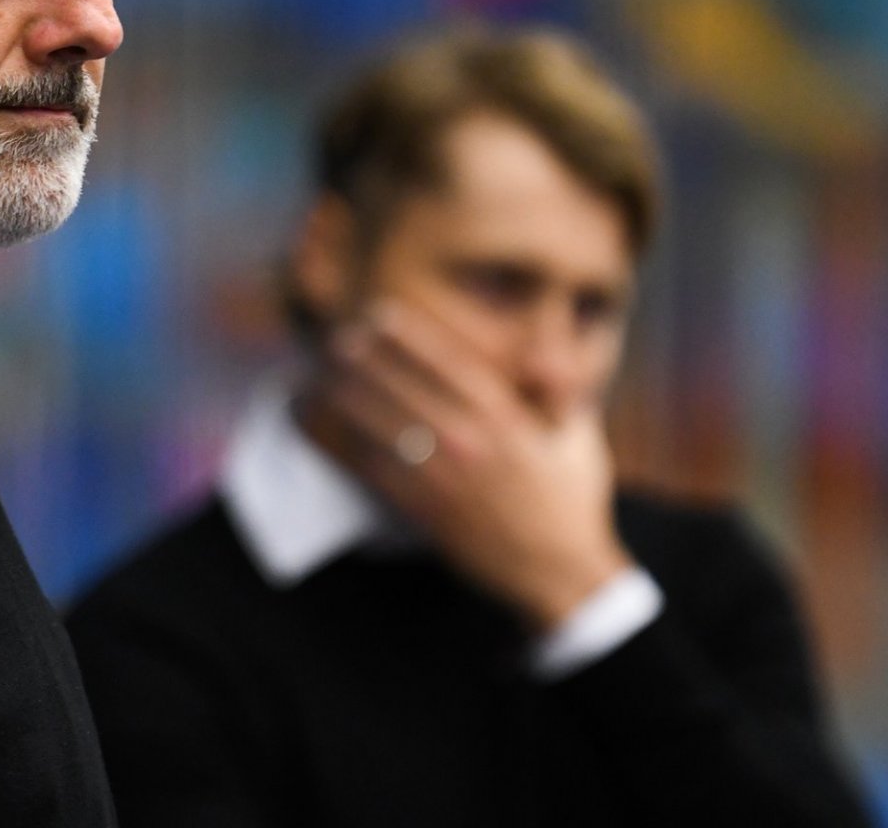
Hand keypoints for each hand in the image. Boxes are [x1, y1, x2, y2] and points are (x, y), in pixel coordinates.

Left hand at [297, 298, 629, 630]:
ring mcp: (443, 476)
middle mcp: (469, 440)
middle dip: (361, 359)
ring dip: (339, 395)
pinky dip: (335, 441)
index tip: (377, 314)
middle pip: (399, 386)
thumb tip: (548, 336)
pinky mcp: (422, 510)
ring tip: (311, 378)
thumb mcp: (577, 431)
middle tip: (334, 342)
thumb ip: (557, 383)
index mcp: (506, 416)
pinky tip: (310, 423)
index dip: (407, 335)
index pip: (446, 362)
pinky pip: (367, 468)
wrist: (560, 572)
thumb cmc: (568, 498)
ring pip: (375, 424)